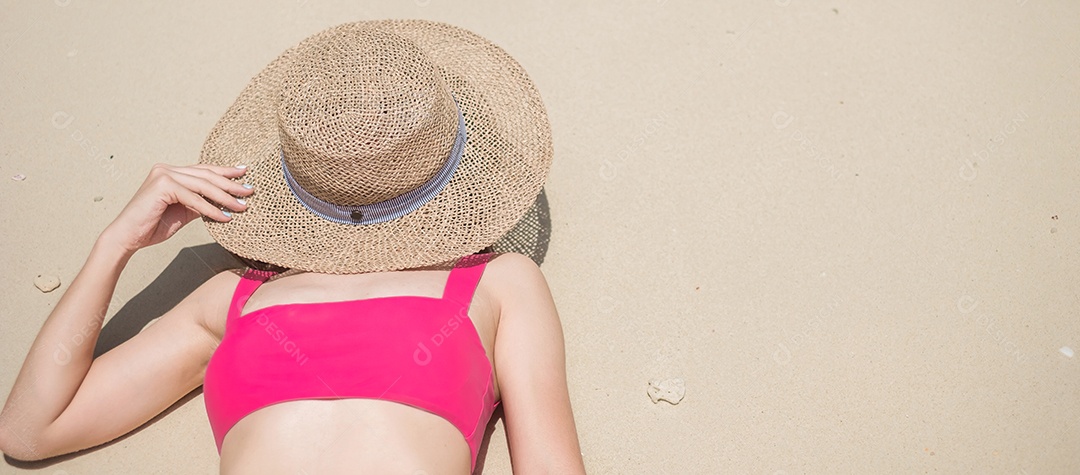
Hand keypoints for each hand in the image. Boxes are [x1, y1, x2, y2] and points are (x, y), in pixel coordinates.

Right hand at [101, 163, 253, 253]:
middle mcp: (167, 169)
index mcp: (171, 172)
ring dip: (225, 197)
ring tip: (242, 206)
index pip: (203, 170)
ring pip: (203, 185)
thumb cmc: (153, 226)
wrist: (128, 237)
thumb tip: (225, 202)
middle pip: (206, 175)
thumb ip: (200, 203)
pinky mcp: (162, 186)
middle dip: (231, 184)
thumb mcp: (183, 212)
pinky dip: (210, 209)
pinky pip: (194, 198)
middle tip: (250, 191)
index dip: (225, 171)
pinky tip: (225, 217)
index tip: (244, 173)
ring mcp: (163, 175)